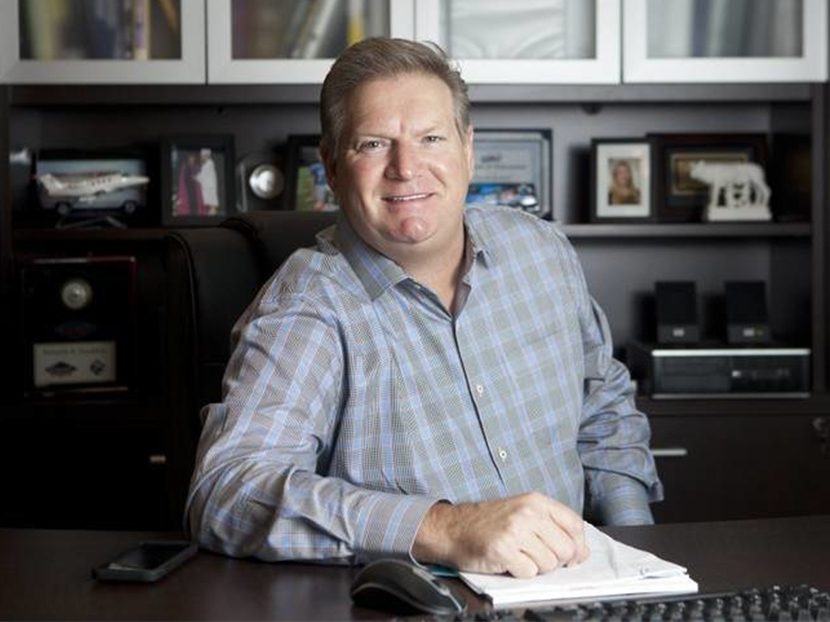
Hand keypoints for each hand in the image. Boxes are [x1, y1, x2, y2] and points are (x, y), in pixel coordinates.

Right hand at [412, 492, 588, 577]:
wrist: (453, 528)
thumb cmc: (488, 522)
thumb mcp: (522, 512)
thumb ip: (554, 527)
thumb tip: (582, 552)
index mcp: (536, 501)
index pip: (574, 525)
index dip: (577, 546)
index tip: (571, 555)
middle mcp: (528, 513)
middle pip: (565, 549)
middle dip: (555, 560)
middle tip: (536, 555)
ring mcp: (515, 531)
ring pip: (549, 563)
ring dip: (536, 566)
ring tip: (519, 555)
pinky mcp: (503, 551)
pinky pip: (529, 572)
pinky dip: (520, 572)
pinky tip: (508, 561)